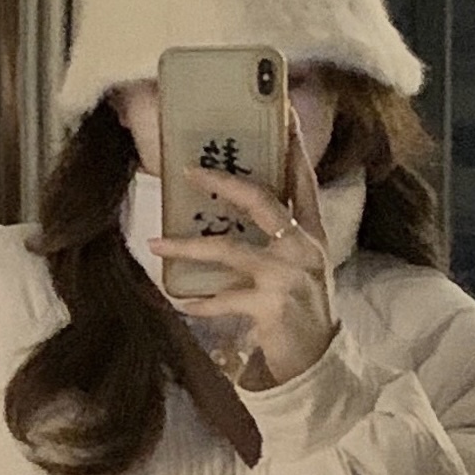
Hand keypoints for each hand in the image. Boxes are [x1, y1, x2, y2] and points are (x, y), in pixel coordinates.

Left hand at [149, 107, 337, 392]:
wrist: (318, 362)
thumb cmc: (302, 310)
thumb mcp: (300, 267)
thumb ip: (278, 238)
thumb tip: (230, 212)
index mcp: (313, 233)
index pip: (303, 180)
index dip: (293, 146)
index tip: (282, 112)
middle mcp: (304, 248)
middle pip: (262, 201)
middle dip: (223, 182)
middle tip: (187, 171)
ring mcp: (289, 277)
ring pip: (229, 250)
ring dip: (187, 248)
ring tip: (156, 245)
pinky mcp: (272, 307)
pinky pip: (222, 298)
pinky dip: (198, 302)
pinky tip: (179, 300)